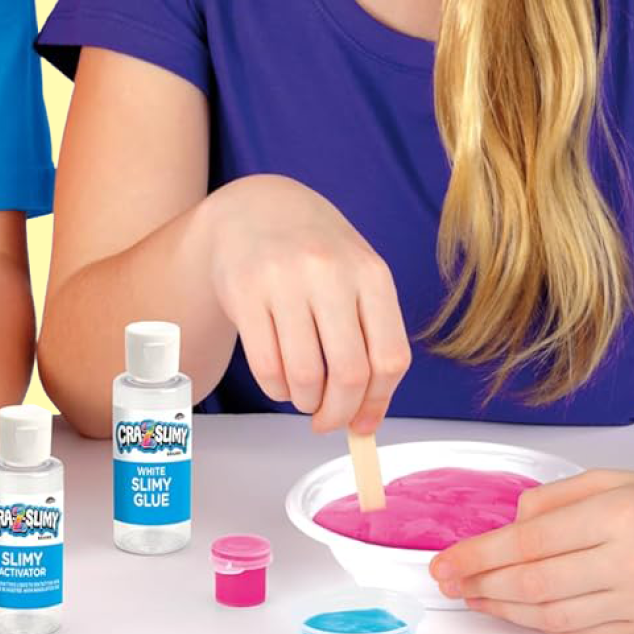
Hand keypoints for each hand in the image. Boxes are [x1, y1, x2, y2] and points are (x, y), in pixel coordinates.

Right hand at [201, 175, 410, 431]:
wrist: (257, 208)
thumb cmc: (316, 255)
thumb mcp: (356, 278)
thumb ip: (369, 340)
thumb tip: (366, 420)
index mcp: (371, 274)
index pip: (389, 359)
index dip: (377, 403)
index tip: (363, 424)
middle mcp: (330, 272)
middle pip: (349, 373)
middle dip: (338, 413)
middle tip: (327, 421)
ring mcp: (284, 280)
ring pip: (305, 375)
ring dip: (305, 402)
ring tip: (303, 396)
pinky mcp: (244, 291)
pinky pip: (265, 365)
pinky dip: (276, 389)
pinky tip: (279, 382)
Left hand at [431, 467, 633, 633]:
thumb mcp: (611, 479)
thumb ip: (553, 500)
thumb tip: (507, 527)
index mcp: (616, 515)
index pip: (527, 543)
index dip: (476, 556)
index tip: (444, 562)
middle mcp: (629, 562)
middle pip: (534, 584)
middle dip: (481, 584)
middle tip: (449, 582)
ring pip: (554, 617)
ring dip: (506, 610)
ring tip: (477, 597)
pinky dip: (544, 627)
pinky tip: (519, 613)